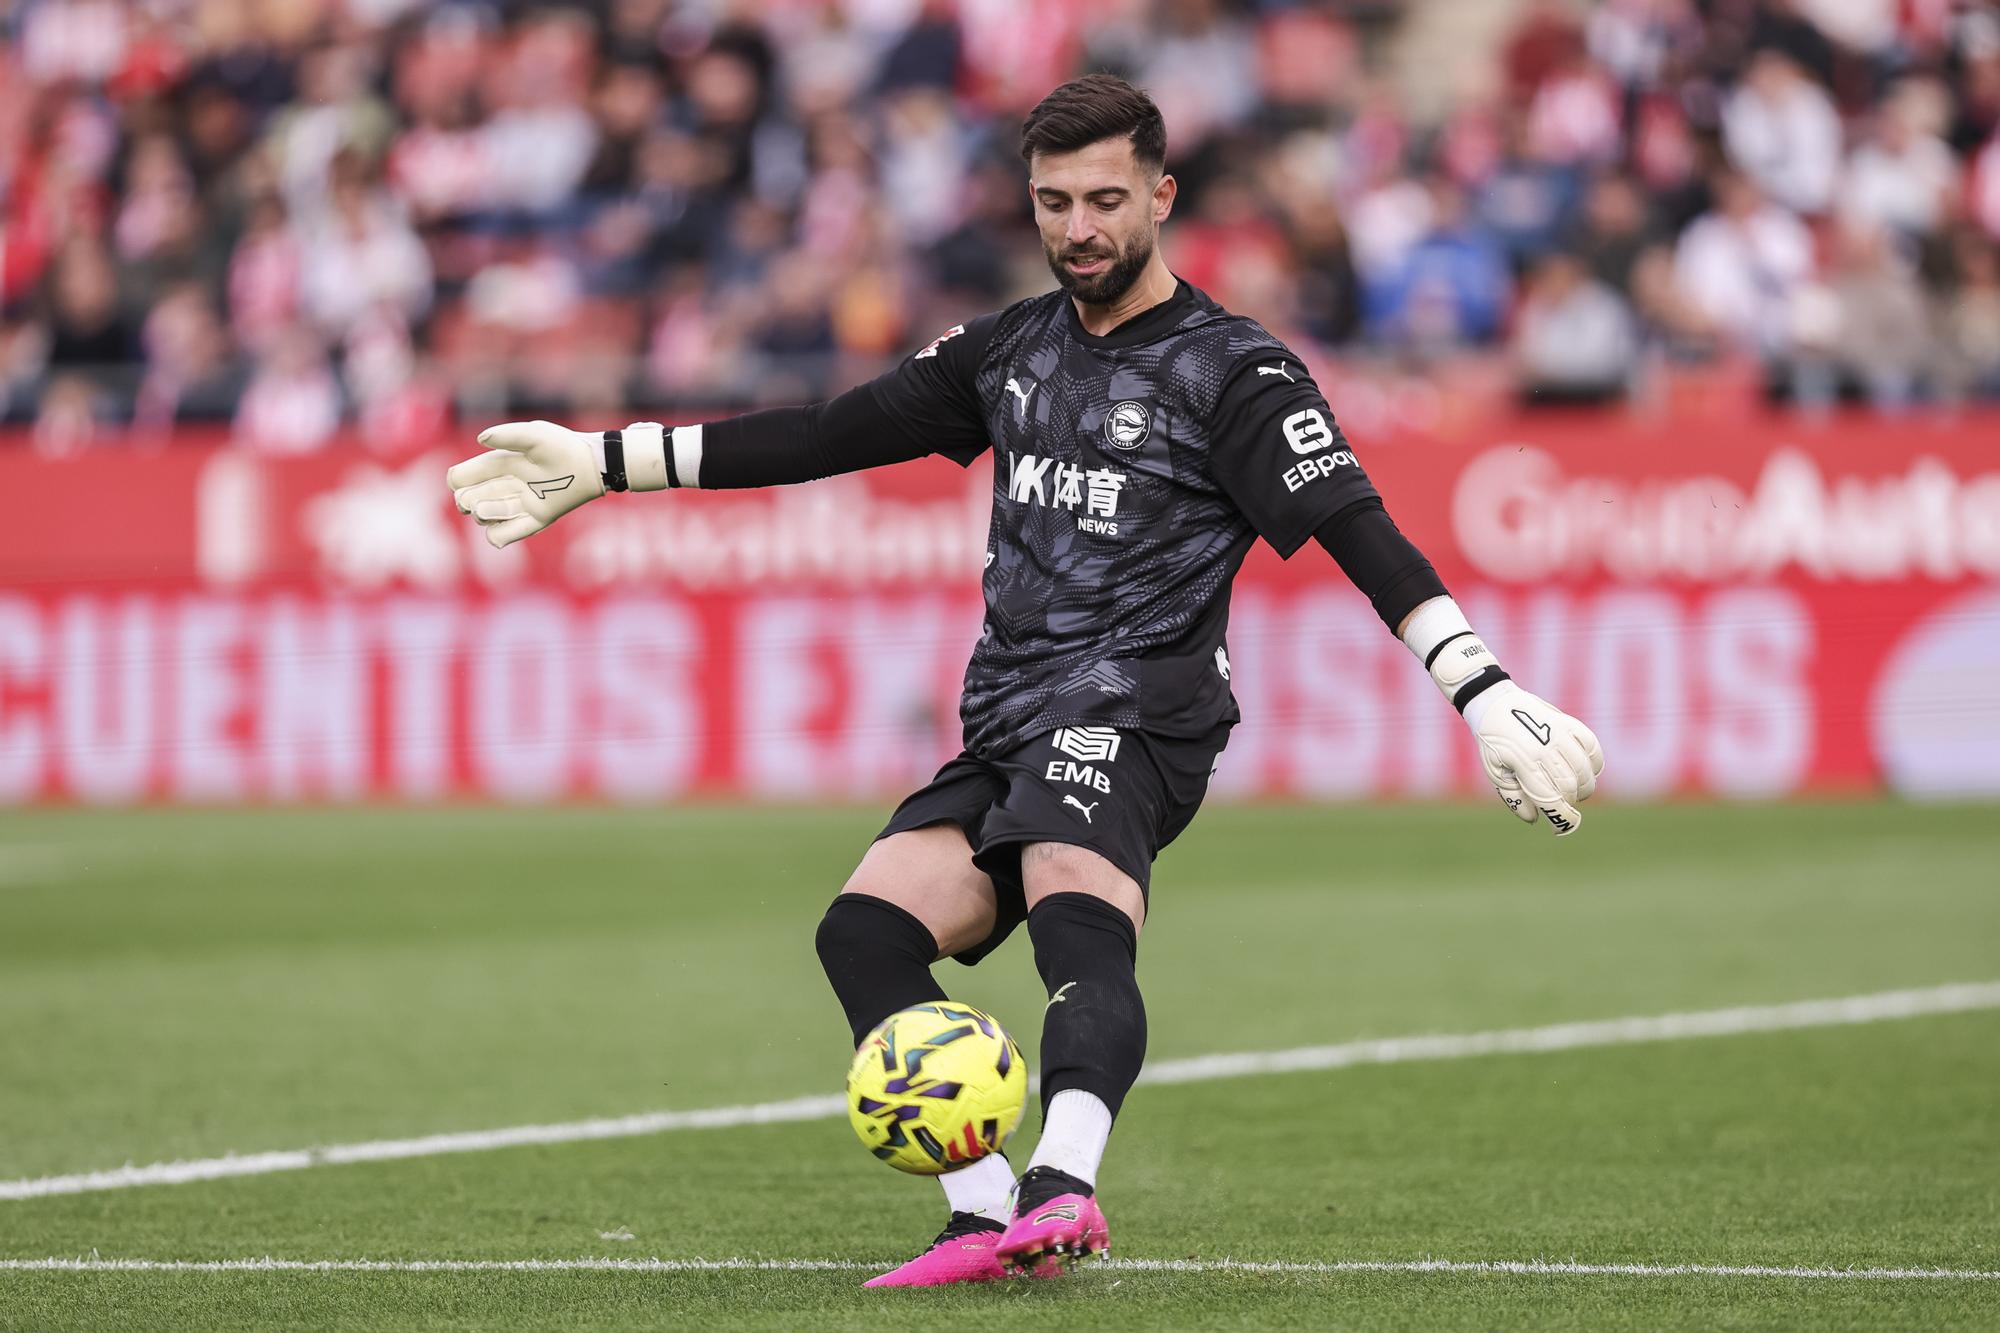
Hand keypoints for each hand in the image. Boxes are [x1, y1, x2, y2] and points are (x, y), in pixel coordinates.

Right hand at [446, 420, 603, 547]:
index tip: (455, 481)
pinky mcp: (536, 519)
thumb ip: (509, 435)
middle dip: (467, 500)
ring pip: (488, 515)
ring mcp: (521, 504)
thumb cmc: (562, 446)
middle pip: (474, 497)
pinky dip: (499, 536)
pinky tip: (497, 535)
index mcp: (503, 464)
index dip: (459, 478)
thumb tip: (481, 440)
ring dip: (484, 513)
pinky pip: (508, 534)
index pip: (470, 474)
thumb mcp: (535, 435)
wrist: (591, 466)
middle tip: (468, 501)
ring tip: (487, 508)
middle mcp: (508, 485)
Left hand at [1466, 682, 1603, 835]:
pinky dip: (1595, 764)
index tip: (1561, 828)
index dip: (1561, 819)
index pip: (1551, 798)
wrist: (1494, 704)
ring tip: (1573, 790)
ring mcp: (1559, 734)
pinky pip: (1593, 747)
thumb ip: (1514, 798)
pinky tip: (1586, 771)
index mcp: (1524, 763)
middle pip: (1571, 787)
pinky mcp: (1569, 723)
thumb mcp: (1495, 773)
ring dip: (1584, 787)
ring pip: (1586, 771)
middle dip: (1570, 802)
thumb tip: (1535, 818)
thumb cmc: (1494, 744)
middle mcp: (1545, 748)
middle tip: (1561, 803)